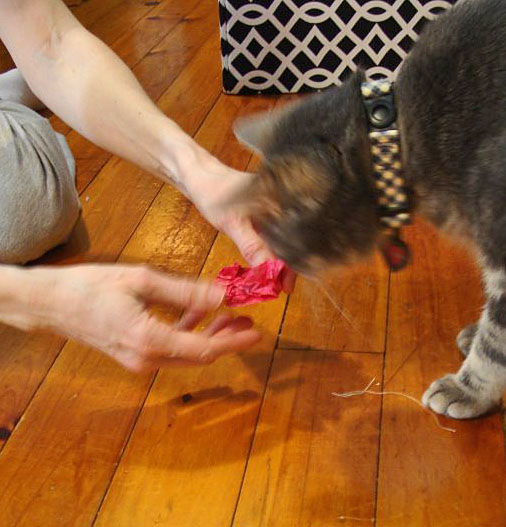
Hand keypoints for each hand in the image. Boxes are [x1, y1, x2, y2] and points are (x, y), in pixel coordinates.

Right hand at [14, 264, 261, 372]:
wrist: (49, 303)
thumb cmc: (90, 287)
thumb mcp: (143, 280)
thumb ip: (187, 291)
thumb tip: (224, 295)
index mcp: (148, 340)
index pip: (204, 349)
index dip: (234, 342)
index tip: (257, 333)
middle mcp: (146, 358)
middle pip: (199, 356)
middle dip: (228, 339)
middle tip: (249, 321)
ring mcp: (139, 360)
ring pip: (187, 353)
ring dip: (210, 335)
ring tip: (231, 314)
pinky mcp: (134, 354)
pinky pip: (171, 347)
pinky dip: (188, 331)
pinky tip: (199, 312)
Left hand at [179, 152, 295, 291]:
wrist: (200, 174)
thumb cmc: (214, 193)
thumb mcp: (231, 223)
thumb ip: (252, 246)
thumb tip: (269, 273)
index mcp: (284, 201)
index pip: (297, 239)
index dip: (293, 265)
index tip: (286, 286)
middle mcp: (288, 202)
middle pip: (296, 240)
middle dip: (290, 265)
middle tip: (282, 288)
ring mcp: (280, 206)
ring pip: (287, 239)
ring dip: (283, 260)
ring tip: (279, 281)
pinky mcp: (272, 210)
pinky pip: (278, 234)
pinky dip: (276, 250)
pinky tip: (272, 263)